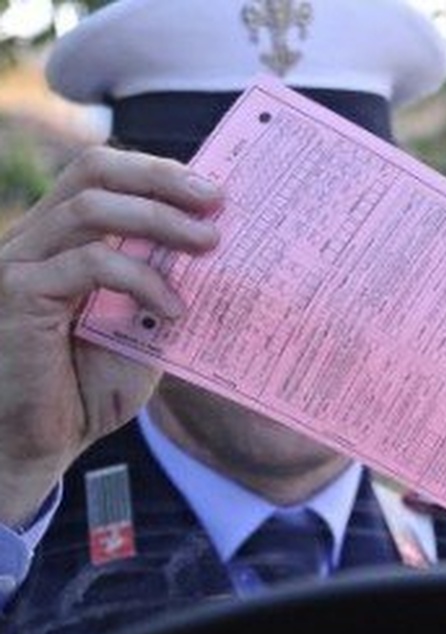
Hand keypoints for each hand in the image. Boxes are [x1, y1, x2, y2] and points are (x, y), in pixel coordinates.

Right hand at [0, 147, 222, 525]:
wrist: (42, 443)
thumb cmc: (89, 389)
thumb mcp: (142, 329)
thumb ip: (164, 287)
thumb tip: (219, 252)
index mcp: (63, 241)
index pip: (104, 177)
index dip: (158, 174)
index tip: (214, 193)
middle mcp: (36, 239)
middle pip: (93, 172)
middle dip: (161, 178)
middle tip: (217, 201)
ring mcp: (20, 261)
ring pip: (90, 208)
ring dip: (159, 220)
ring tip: (209, 244)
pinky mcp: (19, 292)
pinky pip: (90, 265)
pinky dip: (141, 280)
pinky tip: (175, 310)